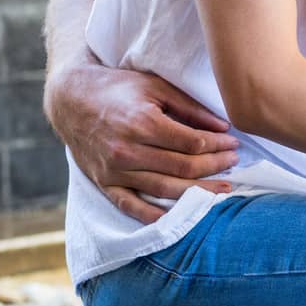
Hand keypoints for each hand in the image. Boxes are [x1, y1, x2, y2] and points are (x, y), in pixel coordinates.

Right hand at [44, 64, 240, 224]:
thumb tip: (224, 127)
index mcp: (142, 122)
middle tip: (234, 164)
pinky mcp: (104, 182)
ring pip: (164, 189)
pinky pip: (130, 205)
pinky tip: (175, 218)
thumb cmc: (118, 88)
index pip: (192, 143)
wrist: (71, 100)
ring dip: (197, 192)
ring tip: (221, 190)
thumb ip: (190, 107)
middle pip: (182, 167)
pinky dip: (152, 215)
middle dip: (214, 167)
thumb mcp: (156, 87)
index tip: (234, 144)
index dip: (218, 146)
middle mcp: (127, 150)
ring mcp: (114, 170)